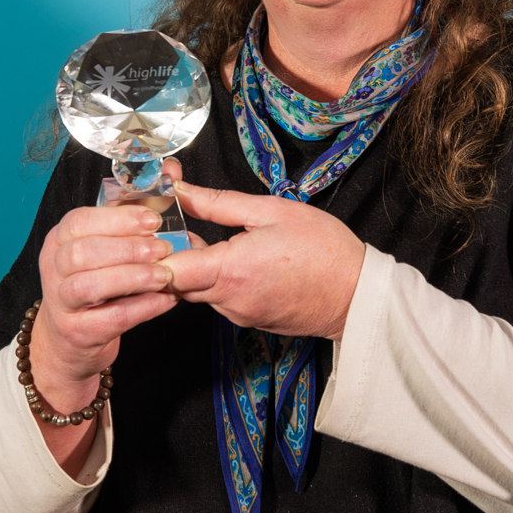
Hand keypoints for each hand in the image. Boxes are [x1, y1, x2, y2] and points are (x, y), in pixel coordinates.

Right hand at [30, 159, 188, 413]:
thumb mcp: (112, 242)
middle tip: (162, 249)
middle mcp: (53, 267)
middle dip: (125, 248)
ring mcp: (60, 302)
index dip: (117, 219)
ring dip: (130, 278)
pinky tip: (165, 301)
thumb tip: (171, 169)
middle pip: (80, 253)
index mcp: (61, 238)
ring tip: (164, 276)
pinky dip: (139, 309)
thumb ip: (139, 206)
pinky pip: (107, 319)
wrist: (73, 339)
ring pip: (87, 286)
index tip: (153, 220)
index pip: (79, 221)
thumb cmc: (99, 281)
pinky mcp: (75, 333)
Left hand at [162, 181, 364, 339]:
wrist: (357, 294)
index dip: (154, 248)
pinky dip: (218, 281)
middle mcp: (228, 300)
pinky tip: (238, 261)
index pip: (166, 269)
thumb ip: (218, 202)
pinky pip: (219, 300)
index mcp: (230, 270)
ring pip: (197, 291)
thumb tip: (181, 191)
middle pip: (176, 282)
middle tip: (181, 224)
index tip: (157, 226)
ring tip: (215, 239)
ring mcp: (238, 315)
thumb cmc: (323, 249)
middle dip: (172, 255)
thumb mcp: (270, 210)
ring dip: (197, 267)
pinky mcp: (248, 321)